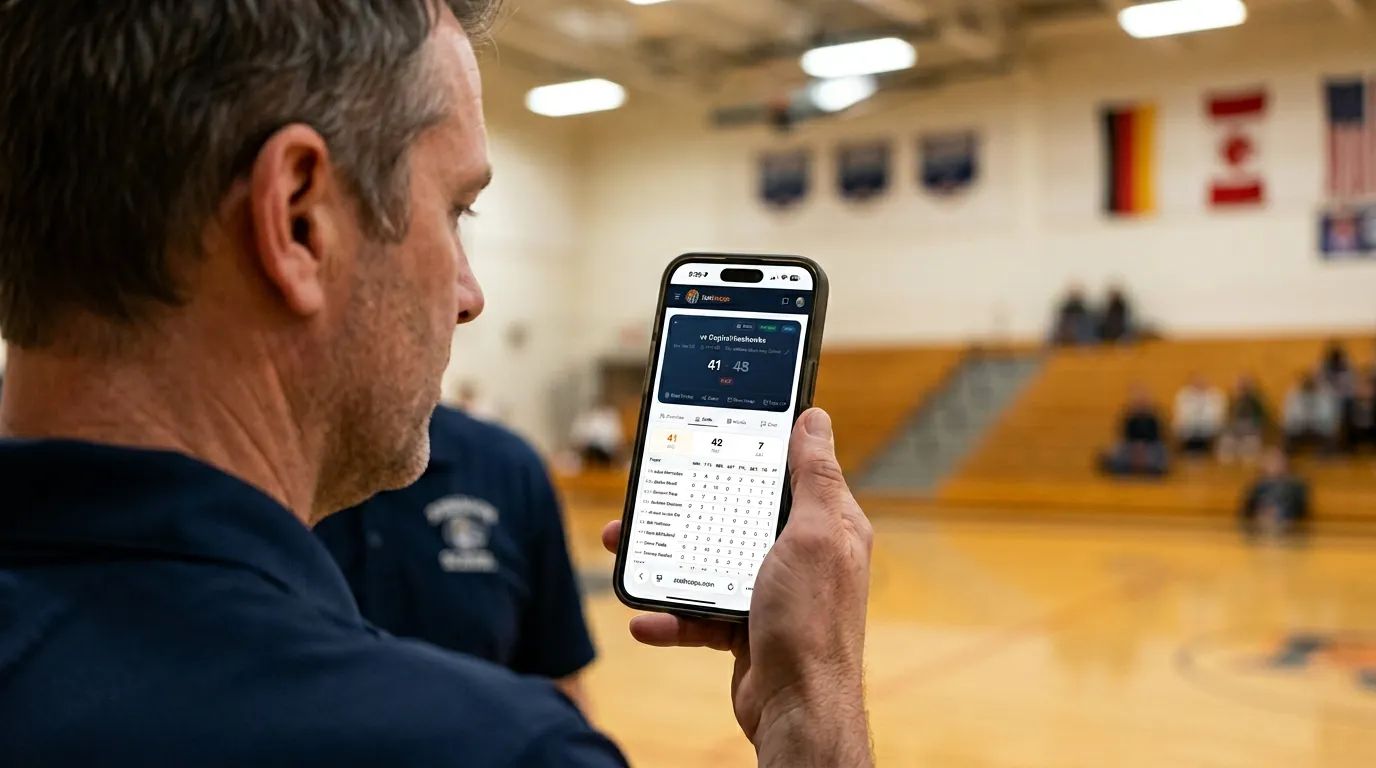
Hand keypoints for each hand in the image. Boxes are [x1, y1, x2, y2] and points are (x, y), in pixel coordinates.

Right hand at [603, 408, 872, 762]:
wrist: (798, 710)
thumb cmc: (813, 623)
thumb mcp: (815, 535)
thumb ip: (813, 476)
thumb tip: (814, 419)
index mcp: (826, 524)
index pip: (790, 469)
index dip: (756, 445)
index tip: (716, 426)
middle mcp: (800, 553)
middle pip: (736, 512)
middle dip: (692, 503)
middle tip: (651, 490)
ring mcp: (770, 591)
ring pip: (709, 559)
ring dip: (666, 559)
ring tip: (625, 547)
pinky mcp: (744, 626)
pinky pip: (699, 611)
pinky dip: (671, 616)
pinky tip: (646, 619)